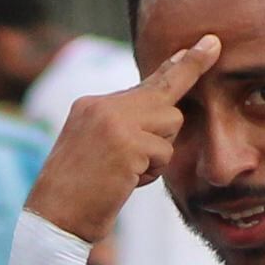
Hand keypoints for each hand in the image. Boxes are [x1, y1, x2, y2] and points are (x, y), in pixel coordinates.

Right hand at [26, 33, 216, 240]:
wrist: (52, 218)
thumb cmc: (77, 192)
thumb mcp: (97, 147)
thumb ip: (125, 124)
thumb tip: (167, 113)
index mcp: (91, 105)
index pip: (144, 82)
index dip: (178, 64)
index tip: (203, 45)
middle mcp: (101, 106)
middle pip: (165, 98)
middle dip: (181, 94)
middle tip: (212, 46)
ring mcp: (114, 123)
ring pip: (170, 124)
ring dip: (157, 155)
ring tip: (126, 172)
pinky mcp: (127, 145)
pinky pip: (163, 153)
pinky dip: (150, 174)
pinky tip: (125, 182)